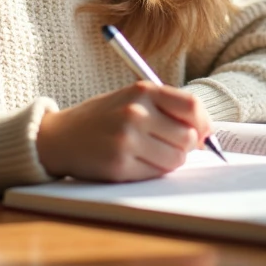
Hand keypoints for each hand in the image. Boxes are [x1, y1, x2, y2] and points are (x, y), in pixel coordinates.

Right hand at [35, 82, 212, 181]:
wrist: (60, 137)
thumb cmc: (102, 118)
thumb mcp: (131, 99)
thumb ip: (166, 109)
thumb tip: (205, 133)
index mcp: (142, 91)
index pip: (192, 106)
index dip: (204, 123)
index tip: (202, 133)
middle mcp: (135, 113)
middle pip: (188, 137)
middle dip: (185, 146)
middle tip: (168, 144)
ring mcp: (127, 140)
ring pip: (176, 159)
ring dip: (169, 160)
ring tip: (148, 153)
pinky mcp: (120, 165)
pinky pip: (157, 174)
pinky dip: (152, 171)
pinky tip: (134, 161)